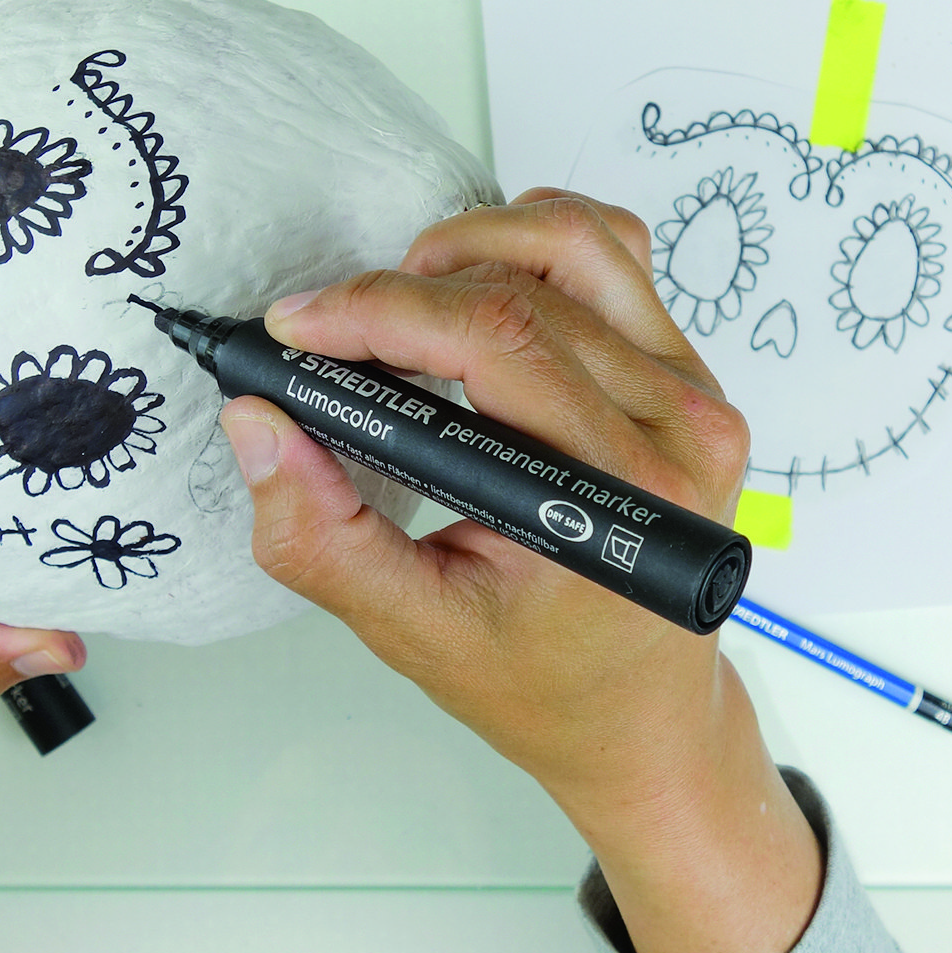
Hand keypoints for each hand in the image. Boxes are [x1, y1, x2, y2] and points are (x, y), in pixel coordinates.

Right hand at [220, 189, 817, 952]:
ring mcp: (694, 389)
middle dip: (396, 290)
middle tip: (319, 329)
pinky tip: (475, 285)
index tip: (294, 326)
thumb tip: (257, 424)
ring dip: (468, 246)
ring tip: (397, 302)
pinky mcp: (686, 368)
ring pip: (575, 245)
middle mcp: (676, 427)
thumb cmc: (539, 681)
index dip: (379, 313)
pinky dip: (533, 240)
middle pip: (522, 292)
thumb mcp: (414, 630)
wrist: (640, 712)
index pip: (495, 346)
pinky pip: (615, 253)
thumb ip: (324, 539)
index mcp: (622, 495)